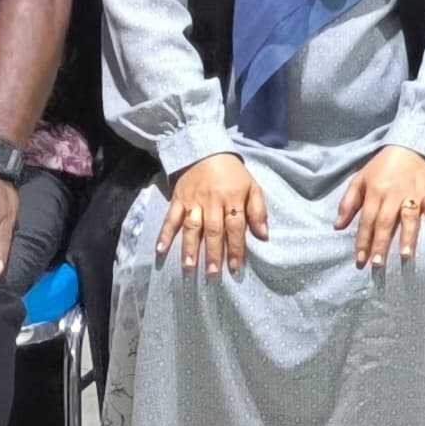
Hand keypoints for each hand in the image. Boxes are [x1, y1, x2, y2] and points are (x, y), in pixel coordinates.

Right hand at [161, 152, 270, 273]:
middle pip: (213, 230)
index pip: (235, 226)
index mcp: (232, 199)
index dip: (236, 246)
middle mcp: (212, 201)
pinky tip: (160, 250)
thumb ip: (258, 211)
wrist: (205, 151)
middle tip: (213, 274)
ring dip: (189, 248)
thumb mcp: (252, 186)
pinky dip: (164, 234)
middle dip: (213, 253)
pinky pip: (170, 218)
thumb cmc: (232, 174)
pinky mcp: (178, 199)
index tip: (235, 267)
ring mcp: (193, 201)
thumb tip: (264, 236)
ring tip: (189, 267)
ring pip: (191, 226)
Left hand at [335, 146, 424, 267]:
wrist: (411, 145)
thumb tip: (338, 226)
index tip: (360, 259)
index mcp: (375, 192)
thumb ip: (348, 203)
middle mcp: (393, 195)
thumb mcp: (360, 178)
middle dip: (381, 244)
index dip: (363, 240)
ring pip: (410, 218)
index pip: (367, 219)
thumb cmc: (383, 165)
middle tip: (378, 264)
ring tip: (406, 256)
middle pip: (386, 222)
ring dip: (408, 237)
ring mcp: (413, 195)